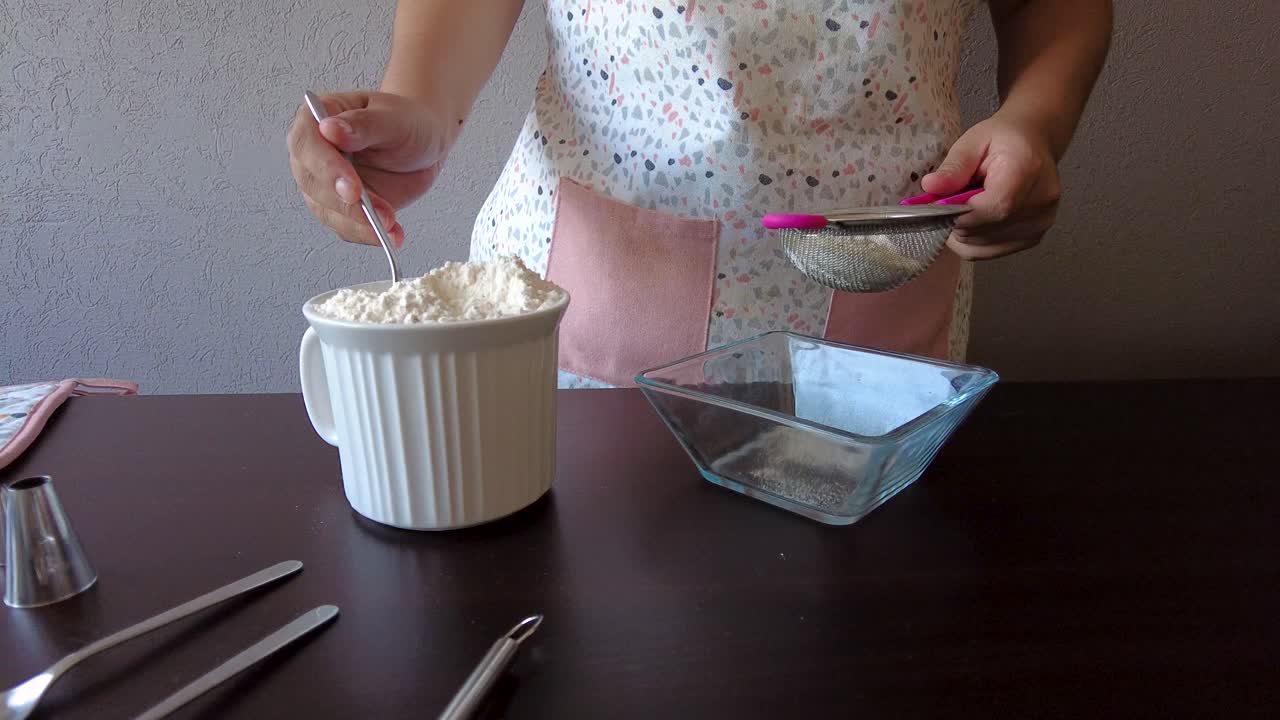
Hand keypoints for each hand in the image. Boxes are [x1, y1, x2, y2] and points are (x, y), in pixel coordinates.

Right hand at [287, 91, 450, 247]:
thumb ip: (363, 125)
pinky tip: (390, 234)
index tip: (353, 188)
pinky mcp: (341, 206)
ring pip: (326, 210)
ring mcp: (325, 182)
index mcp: (318, 117)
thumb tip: (330, 129)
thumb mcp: (393, 118)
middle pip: (312, 183)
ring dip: (358, 223)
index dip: (326, 168)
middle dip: (344, 203)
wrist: (425, 142)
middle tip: (376, 213)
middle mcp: (315, 152)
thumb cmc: (408, 121)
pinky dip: (367, 234)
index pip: (306, 143)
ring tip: (391, 225)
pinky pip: (346, 226)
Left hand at [920, 113, 1061, 259]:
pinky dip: (973, 240)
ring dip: (964, 231)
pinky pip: (990, 252)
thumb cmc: (1002, 139)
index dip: (959, 213)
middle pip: (985, 229)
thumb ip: (953, 167)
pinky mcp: (1033, 237)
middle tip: (951, 201)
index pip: (994, 208)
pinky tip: (975, 219)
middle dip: (956, 220)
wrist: (1034, 143)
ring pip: (982, 246)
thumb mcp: (973, 141)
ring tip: (969, 205)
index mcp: (1027, 170)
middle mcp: (1040, 201)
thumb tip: (931, 187)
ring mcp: (1040, 223)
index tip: (939, 205)